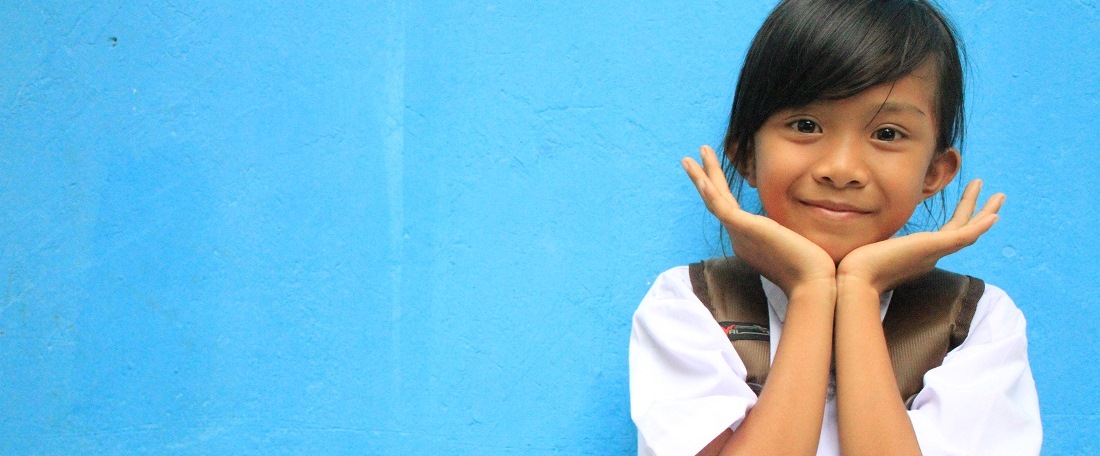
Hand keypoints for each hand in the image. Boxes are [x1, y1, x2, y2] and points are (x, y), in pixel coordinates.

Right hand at [682, 145, 835, 293]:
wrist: (813, 284)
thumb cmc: (812, 268)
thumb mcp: (796, 242)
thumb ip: (788, 231)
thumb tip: (796, 224)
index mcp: (748, 241)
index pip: (729, 210)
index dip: (718, 190)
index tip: (713, 175)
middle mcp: (739, 238)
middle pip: (715, 203)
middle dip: (703, 179)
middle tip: (689, 160)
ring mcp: (739, 234)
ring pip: (713, 201)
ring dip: (701, 177)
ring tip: (688, 158)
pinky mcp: (745, 230)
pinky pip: (721, 207)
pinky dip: (709, 191)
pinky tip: (701, 177)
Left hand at [836, 179, 1004, 292]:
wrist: (852, 280)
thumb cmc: (852, 269)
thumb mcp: (867, 248)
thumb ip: (870, 242)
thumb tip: (857, 237)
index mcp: (917, 257)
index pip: (944, 237)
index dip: (959, 223)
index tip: (966, 209)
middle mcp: (930, 256)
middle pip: (963, 233)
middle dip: (979, 215)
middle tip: (995, 199)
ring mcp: (934, 253)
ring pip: (968, 231)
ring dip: (984, 213)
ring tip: (998, 195)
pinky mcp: (934, 247)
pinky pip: (965, 235)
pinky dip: (980, 224)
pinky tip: (993, 215)